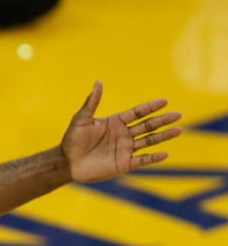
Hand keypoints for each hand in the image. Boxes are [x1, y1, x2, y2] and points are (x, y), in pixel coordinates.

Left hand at [60, 81, 181, 183]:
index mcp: (116, 122)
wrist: (67, 162)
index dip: (150, 107)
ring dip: (163, 136)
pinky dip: (153, 158)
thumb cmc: (72, 140)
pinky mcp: (124, 164)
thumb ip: (92, 102)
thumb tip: (98, 82)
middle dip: (162, 120)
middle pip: (147, 126)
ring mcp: (125, 149)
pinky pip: (142, 160)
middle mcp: (124, 135)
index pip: (137, 113)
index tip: (164, 101)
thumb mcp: (81, 119)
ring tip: (178, 130)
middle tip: (178, 114)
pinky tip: (164, 154)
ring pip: (149, 141)